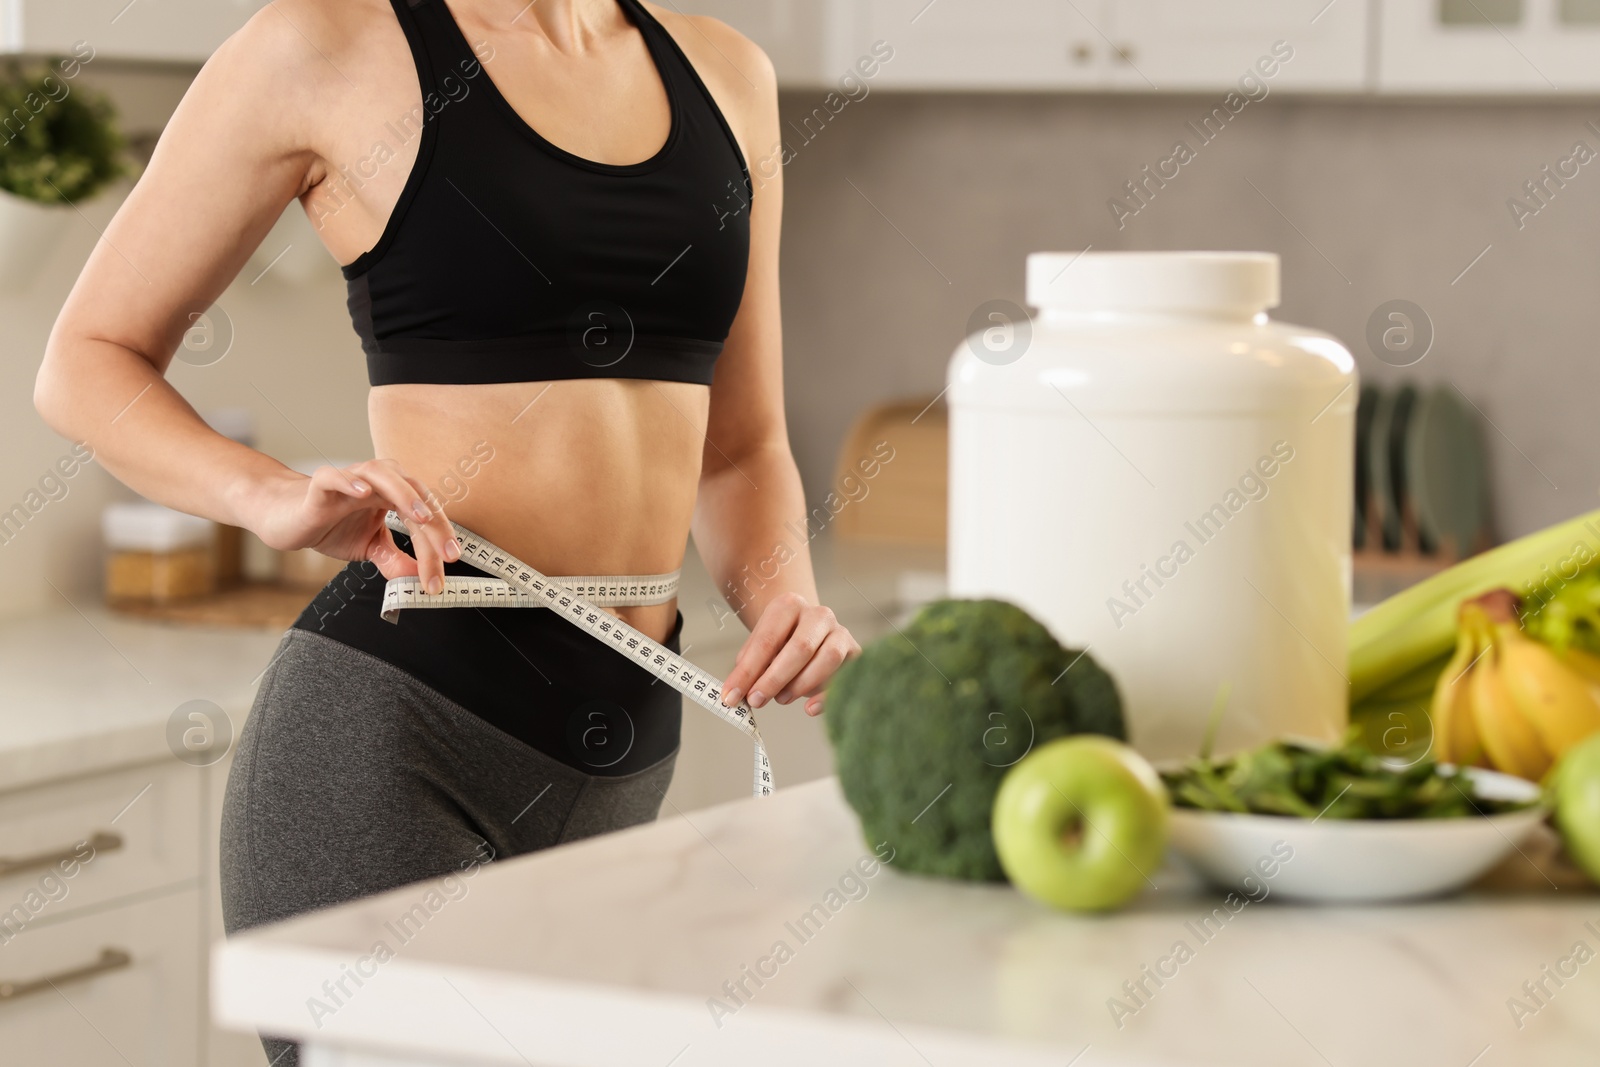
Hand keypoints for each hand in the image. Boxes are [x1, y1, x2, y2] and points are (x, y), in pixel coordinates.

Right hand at [250, 459, 460, 591]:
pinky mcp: (319, 485)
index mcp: (392, 494)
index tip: (451, 561)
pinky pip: (335, 476)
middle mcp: (376, 481)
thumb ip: (395, 560)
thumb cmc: (330, 525)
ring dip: (404, 493)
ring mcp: (349, 480)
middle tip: (446, 552)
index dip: (440, 536)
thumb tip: (420, 578)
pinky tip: (363, 495)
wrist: (287, 520)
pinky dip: (350, 483)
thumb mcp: (369, 547)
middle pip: (413, 491)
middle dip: (433, 522)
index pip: (423, 512)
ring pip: (381, 474)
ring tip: (420, 517)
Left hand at [720, 592, 859, 716]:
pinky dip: (827, 696)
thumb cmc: (780, 642)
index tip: (731, 696)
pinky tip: (809, 709)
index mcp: (789, 605)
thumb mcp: (759, 648)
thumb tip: (734, 695)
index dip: (748, 671)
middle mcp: (819, 614)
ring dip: (801, 684)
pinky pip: (847, 675)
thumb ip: (748, 668)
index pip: (767, 640)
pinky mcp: (855, 652)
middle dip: (775, 678)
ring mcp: (840, 632)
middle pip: (800, 647)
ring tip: (781, 699)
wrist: (808, 631)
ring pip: (828, 658)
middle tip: (756, 700)